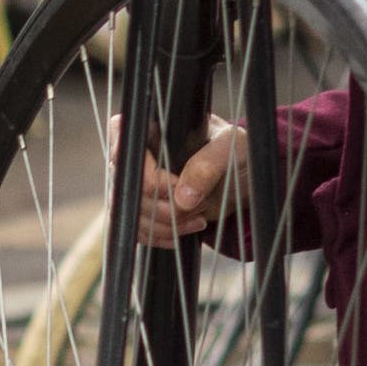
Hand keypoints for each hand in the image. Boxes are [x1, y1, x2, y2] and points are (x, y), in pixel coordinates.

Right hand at [138, 122, 242, 245]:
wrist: (242, 177)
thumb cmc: (236, 151)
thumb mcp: (231, 148)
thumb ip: (207, 165)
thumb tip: (182, 197)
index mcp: (154, 128)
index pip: (125, 145)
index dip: (141, 170)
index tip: (174, 185)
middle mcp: (141, 155)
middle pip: (127, 186)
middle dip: (163, 205)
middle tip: (197, 206)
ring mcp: (140, 183)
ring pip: (131, 211)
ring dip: (164, 225)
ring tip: (197, 220)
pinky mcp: (146, 208)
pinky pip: (137, 229)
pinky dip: (159, 236)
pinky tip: (183, 232)